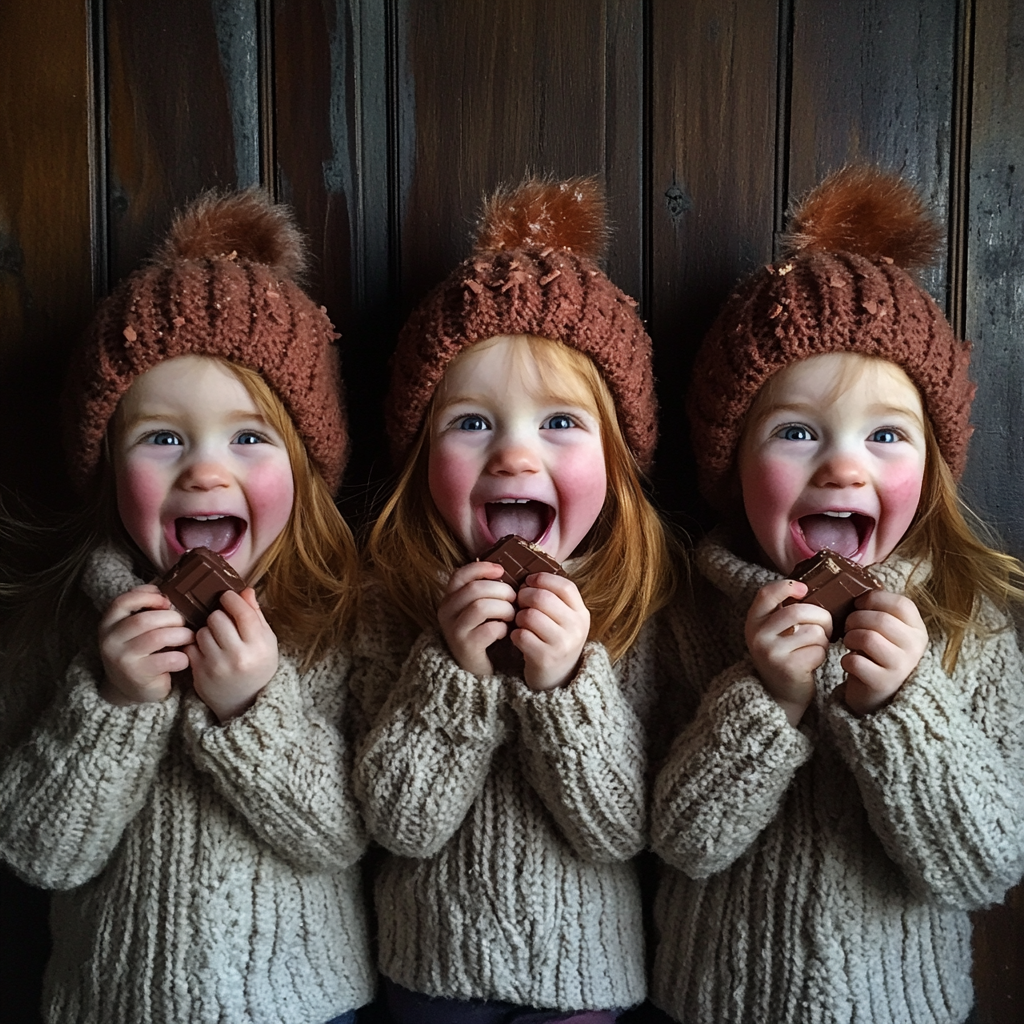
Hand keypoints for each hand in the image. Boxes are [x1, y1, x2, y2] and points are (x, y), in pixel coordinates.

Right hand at [98, 584, 193, 704]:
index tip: (166, 601)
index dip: (147, 597)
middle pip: (145, 620)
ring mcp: (122, 659)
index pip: (122, 602)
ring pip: (158, 637)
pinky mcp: (138, 676)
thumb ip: (145, 609)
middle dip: (172, 618)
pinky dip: (182, 657)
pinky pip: (168, 659)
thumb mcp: (134, 628)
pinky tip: (184, 659)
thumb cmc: (140, 651)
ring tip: (188, 637)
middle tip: (184, 623)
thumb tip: (167, 592)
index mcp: (109, 623)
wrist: (131, 689)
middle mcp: (110, 640)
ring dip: (181, 635)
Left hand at [188, 588, 278, 721]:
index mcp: (259, 646)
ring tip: (216, 639)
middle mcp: (238, 656)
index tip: (227, 597)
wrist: (245, 702)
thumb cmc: (259, 666)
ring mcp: (216, 666)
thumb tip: (245, 590)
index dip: (232, 599)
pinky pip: (190, 646)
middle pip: (217, 618)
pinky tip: (207, 651)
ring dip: (207, 631)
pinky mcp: (199, 674)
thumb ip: (256, 615)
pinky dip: (196, 646)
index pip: (242, 612)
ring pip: (201, 631)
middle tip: (223, 623)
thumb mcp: (267, 641)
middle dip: (218, 616)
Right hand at [437, 561, 516, 675]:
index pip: (460, 574)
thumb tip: (504, 569)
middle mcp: (446, 612)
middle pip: (474, 589)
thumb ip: (487, 589)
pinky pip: (488, 629)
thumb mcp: (482, 607)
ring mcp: (453, 630)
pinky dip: (502, 628)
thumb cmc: (485, 631)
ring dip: (503, 609)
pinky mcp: (465, 647)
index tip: (501, 570)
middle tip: (514, 599)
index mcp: (450, 598)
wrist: (478, 668)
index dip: (481, 568)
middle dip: (501, 590)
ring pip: (480, 606)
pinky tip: (505, 633)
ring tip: (511, 616)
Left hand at [512, 573, 589, 691]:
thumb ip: (553, 597)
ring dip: (518, 617)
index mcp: (581, 613)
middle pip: (543, 598)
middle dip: (524, 596)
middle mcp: (576, 628)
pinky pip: (521, 635)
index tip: (529, 582)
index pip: (565, 586)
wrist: (558, 679)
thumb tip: (528, 573)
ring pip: (529, 616)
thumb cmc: (555, 640)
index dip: (543, 579)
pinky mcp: (545, 658)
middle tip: (519, 602)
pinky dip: (514, 634)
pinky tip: (518, 638)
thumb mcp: (564, 618)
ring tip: (520, 622)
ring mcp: (562, 644)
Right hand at [746, 579, 832, 726]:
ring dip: (823, 639)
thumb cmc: (785, 654)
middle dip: (821, 617)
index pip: (767, 594)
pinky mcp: (788, 667)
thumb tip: (813, 585)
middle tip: (824, 627)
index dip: (787, 586)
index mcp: (754, 621)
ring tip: (815, 646)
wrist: (780, 693)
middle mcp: (758, 635)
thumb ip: (785, 609)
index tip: (804, 589)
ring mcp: (771, 652)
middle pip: (798, 611)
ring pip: (813, 631)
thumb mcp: (775, 630)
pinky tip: (812, 661)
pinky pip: (818, 650)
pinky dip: (822, 654)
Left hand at [840, 589, 927, 714]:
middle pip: (881, 620)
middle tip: (849, 628)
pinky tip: (851, 663)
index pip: (901, 603)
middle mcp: (915, 647)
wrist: (877, 695)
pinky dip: (846, 660)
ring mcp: (901, 666)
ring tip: (851, 644)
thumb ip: (880, 611)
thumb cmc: (878, 655)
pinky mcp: (883, 683)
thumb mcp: (888, 632)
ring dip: (850, 638)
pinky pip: (856, 662)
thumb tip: (858, 585)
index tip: (859, 605)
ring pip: (868, 637)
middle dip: (855, 620)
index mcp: (917, 629)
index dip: (875, 599)